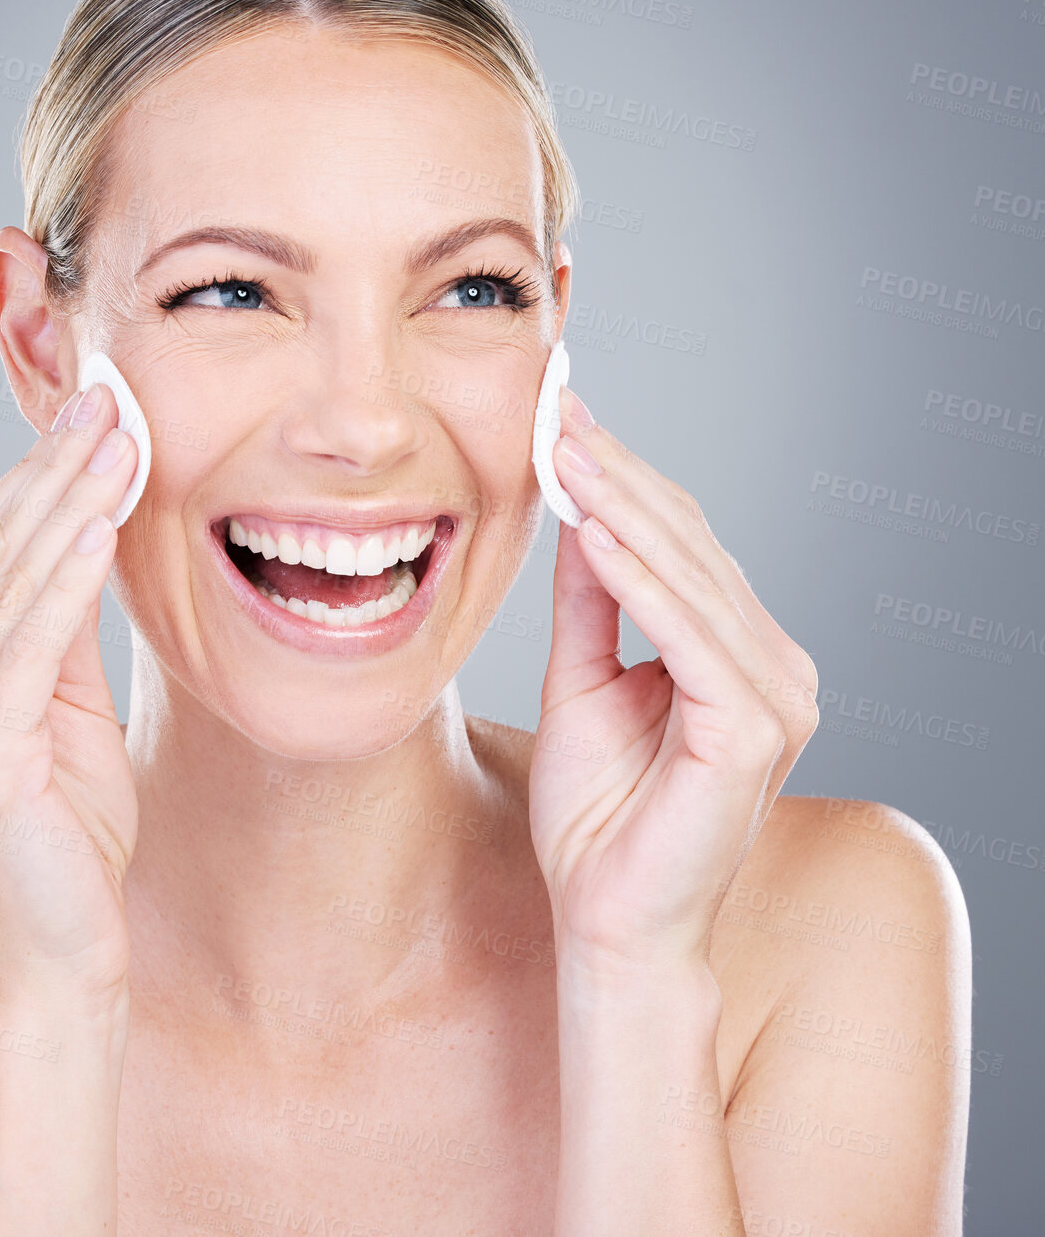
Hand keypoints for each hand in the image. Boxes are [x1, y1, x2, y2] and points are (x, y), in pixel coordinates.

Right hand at [0, 384, 140, 1003]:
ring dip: (69, 502)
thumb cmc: (65, 835)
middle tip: (111, 402)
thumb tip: (89, 531)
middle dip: (55, 471)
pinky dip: (67, 576)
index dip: (33, 479)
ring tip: (121, 438)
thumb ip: (58, 631)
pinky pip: (31, 646)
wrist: (53, 956)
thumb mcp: (59, 711)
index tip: (90, 420)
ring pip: (7, 585)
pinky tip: (102, 520)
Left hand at [528, 386, 819, 975]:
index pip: (682, 546)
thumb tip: (579, 519)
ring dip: (623, 510)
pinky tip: (594, 533)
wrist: (610, 920)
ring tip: (565, 454)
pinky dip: (639, 580)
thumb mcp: (582, 683)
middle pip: (691, 547)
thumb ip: (590, 605)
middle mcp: (772, 666)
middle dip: (618, 477)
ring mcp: (775, 697)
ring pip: (691, 578)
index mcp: (739, 655)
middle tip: (559, 415)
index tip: (564, 425)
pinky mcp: (754, 729)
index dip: (623, 482)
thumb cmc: (598, 816)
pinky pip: (689, 635)